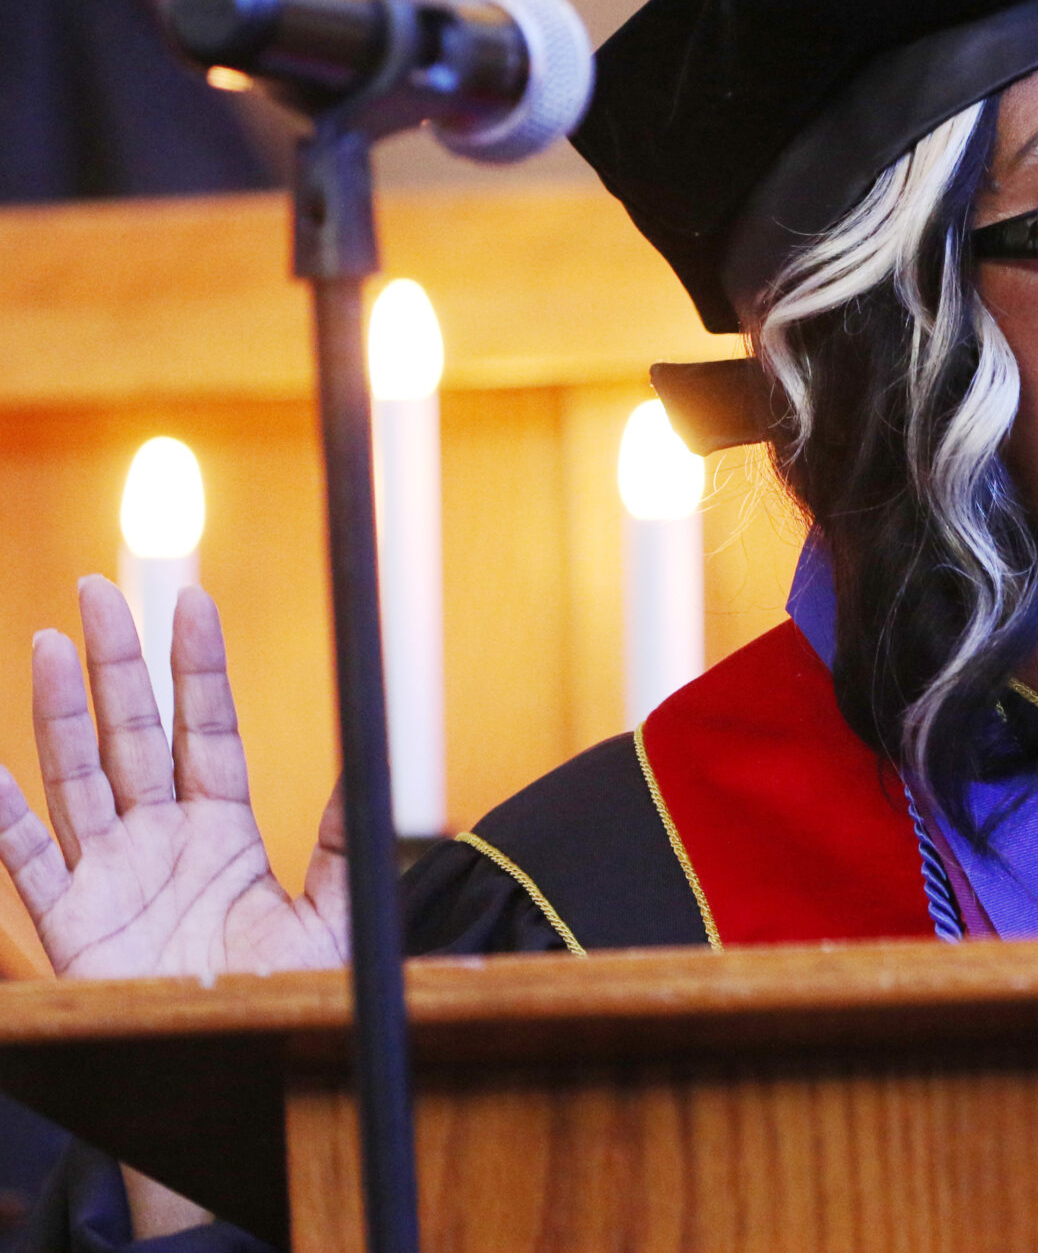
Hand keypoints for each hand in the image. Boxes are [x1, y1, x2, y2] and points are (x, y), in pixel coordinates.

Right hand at [0, 578, 346, 980]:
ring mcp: (110, 878)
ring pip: (76, 778)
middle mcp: (160, 841)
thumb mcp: (333, 915)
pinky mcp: (72, 927)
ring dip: (61, 713)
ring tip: (54, 643)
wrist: (247, 1074)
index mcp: (224, 831)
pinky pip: (25, 863)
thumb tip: (375, 769)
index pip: (205, 729)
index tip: (190, 601)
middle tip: (99, 587)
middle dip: (115, 664)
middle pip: (131, 734)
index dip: (196, 668)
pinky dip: (2, 818)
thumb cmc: (290, 999)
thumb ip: (346, 843)